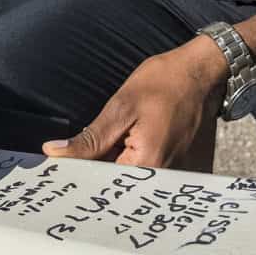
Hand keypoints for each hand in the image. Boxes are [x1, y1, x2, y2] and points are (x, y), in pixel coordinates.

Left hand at [42, 35, 228, 168]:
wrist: (201, 72)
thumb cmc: (165, 82)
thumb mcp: (121, 106)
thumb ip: (90, 137)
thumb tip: (54, 153)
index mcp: (148, 164)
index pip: (101, 182)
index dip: (77, 175)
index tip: (57, 168)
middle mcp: (162, 175)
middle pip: (115, 182)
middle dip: (92, 169)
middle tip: (68, 154)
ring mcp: (170, 170)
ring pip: (127, 174)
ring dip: (108, 161)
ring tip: (98, 143)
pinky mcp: (172, 162)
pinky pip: (141, 166)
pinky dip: (124, 156)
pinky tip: (115, 141)